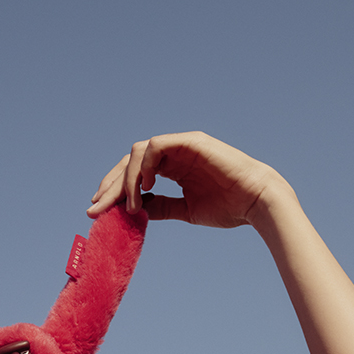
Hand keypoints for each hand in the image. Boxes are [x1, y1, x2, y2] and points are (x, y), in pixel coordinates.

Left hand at [87, 132, 292, 228]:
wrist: (256, 202)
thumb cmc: (228, 206)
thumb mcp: (185, 210)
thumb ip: (160, 207)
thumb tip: (134, 212)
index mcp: (172, 168)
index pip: (133, 173)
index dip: (114, 190)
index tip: (99, 210)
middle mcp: (174, 154)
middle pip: (129, 162)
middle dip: (110, 185)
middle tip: (97, 208)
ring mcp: (181, 146)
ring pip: (138, 151)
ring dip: (126, 178)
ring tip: (130, 203)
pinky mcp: (190, 142)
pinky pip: (156, 146)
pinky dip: (145, 165)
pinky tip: (146, 187)